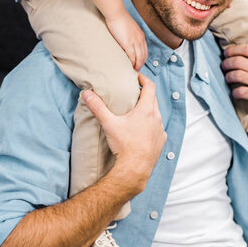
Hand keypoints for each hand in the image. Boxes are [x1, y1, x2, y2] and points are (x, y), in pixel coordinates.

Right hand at [82, 74, 166, 189]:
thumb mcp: (109, 123)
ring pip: (156, 114)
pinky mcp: (160, 141)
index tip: (137, 77)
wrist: (135, 169)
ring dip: (148, 110)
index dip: (144, 79)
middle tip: (134, 91)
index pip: (150, 86)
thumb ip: (98, 107)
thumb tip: (87, 94)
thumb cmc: (124, 145)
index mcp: (146, 109)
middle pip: (153, 99)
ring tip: (136, 111)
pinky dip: (151, 124)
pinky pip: (157, 128)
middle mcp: (156, 117)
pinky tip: (142, 129)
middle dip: (144, 93)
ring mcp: (160, 130)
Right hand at [106, 10, 147, 70]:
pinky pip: (132, 56)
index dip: (142, 60)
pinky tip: (128, 66)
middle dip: (140, 65)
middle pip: (144, 57)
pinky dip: (131, 63)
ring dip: (136, 66)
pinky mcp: (128, 43)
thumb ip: (130, 37)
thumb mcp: (129, 29)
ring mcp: (135, 42)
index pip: (145, 52)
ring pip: (139, 58)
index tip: (138, 64)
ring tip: (132, 71)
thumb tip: (126, 44)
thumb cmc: (120, 20)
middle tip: (135, 71)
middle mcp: (140, 40)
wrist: (116, 13)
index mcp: (141, 36)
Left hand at [222, 43, 247, 133]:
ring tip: (227, 78)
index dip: (234, 49)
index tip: (227, 52)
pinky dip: (234, 92)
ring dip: (228, 76)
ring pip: (238, 75)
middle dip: (227, 63)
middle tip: (223, 65)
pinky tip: (234, 93)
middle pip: (239, 61)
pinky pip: (241, 91)